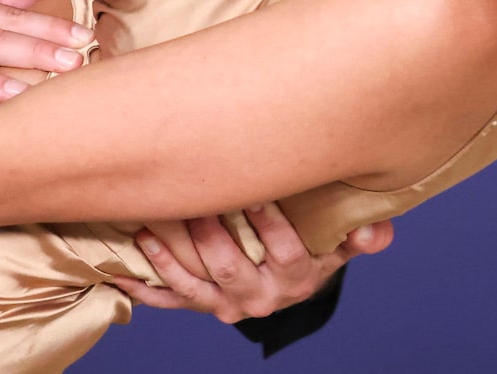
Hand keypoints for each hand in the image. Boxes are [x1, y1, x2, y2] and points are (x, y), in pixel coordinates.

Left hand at [111, 205, 393, 322]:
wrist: (286, 281)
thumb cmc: (313, 245)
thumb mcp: (340, 241)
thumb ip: (360, 234)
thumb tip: (376, 231)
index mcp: (297, 277)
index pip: (286, 253)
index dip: (272, 224)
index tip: (258, 192)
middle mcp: (260, 296)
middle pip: (233, 268)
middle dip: (212, 235)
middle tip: (195, 201)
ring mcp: (226, 303)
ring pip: (196, 284)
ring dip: (172, 257)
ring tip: (153, 229)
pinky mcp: (199, 304)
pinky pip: (168, 299)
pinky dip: (144, 284)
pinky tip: (121, 267)